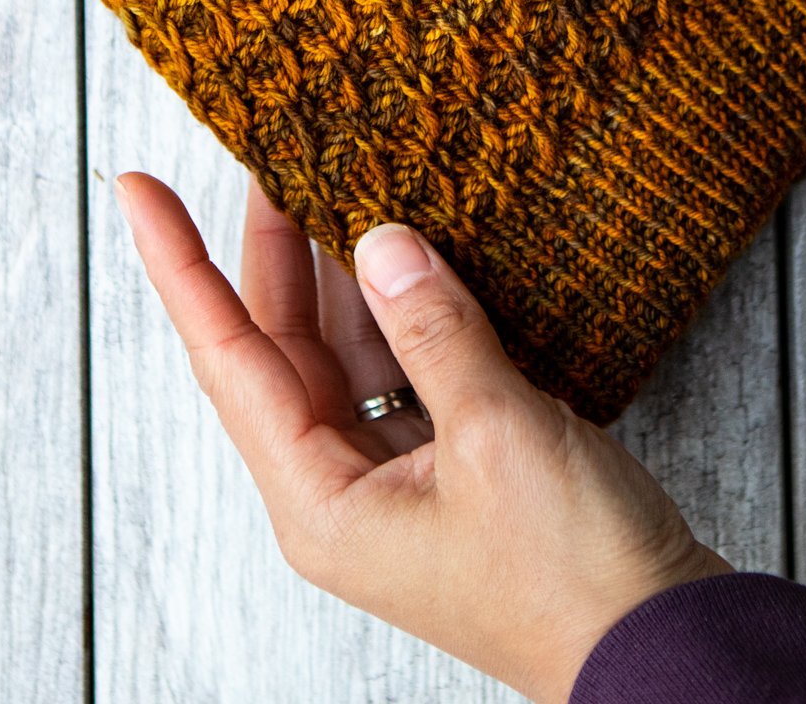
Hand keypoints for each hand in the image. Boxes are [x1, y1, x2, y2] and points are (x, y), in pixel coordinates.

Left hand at [116, 172, 728, 701]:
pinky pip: (402, 369)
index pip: (227, 355)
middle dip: (270, 250)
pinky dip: (404, 311)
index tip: (139, 188)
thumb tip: (380, 242)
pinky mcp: (450, 468)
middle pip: (279, 346)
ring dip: (342, 273)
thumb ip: (432, 330)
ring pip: (344, 351)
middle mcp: (340, 490)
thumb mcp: (499, 436)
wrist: (666, 651)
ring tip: (335, 181)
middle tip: (270, 154)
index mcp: (320, 499)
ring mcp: (394, 480)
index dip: (179, 264)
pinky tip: (411, 254)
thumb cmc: (575, 578)